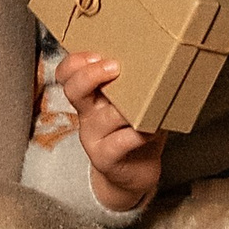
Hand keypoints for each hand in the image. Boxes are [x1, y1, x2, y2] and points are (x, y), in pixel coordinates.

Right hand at [54, 51, 165, 214]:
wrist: (134, 174)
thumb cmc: (136, 131)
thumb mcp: (131, 104)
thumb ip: (135, 84)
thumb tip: (160, 56)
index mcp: (90, 97)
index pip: (68, 74)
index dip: (75, 62)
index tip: (96, 54)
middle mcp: (87, 115)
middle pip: (74, 89)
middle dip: (92, 74)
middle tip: (115, 67)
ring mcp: (93, 138)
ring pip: (105, 115)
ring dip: (128, 105)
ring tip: (149, 100)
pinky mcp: (105, 159)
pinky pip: (118, 142)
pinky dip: (136, 134)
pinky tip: (151, 129)